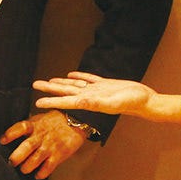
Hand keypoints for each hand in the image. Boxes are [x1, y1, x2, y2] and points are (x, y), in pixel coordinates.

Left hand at [0, 110, 85, 179]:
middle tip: (11, 162)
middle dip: (17, 156)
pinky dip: (41, 173)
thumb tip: (8, 137)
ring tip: (23, 169)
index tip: (2, 141)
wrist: (75, 121)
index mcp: (34, 125)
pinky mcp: (59, 154)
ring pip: (36, 159)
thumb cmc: (52, 122)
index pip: (20, 127)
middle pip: (27, 146)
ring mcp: (50, 146)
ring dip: (27, 167)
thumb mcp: (38, 120)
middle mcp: (41, 136)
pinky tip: (37, 175)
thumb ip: (26, 128)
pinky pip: (48, 167)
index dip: (10, 134)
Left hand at [34, 71, 155, 115]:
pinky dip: (79, 77)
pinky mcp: (105, 84)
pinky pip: (88, 79)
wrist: (146, 100)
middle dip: (49, 89)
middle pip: (65, 91)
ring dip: (61, 83)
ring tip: (49, 81)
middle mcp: (89, 96)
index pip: (65, 101)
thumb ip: (96, 104)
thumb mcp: (112, 103)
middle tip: (34, 84)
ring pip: (74, 86)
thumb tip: (79, 103)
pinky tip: (71, 75)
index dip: (50, 102)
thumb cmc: (131, 103)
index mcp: (89, 102)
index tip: (36, 102)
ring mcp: (96, 91)